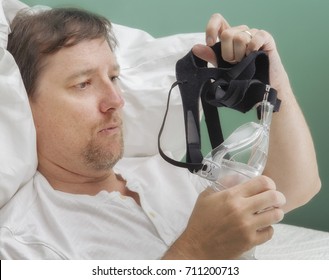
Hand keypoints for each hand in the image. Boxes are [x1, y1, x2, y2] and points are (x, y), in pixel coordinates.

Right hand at [163, 176, 285, 258]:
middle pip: (273, 197)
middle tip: (276, 199)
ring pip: (276, 215)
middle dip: (278, 197)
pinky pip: (270, 232)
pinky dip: (268, 228)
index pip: (261, 182)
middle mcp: (241, 210)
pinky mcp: (250, 241)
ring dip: (276, 212)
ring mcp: (247, 227)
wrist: (197, 246)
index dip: (269, 183)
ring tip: (271, 213)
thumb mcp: (206, 196)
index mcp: (231, 196)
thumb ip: (223, 184)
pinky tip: (261, 227)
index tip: (268, 186)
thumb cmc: (200, 220)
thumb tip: (239, 176)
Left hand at [192, 13, 288, 90]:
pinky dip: (253, 49)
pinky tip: (254, 56)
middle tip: (234, 63)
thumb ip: (210, 56)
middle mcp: (240, 32)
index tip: (210, 43)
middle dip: (228, 53)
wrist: (261, 86)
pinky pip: (256, 38)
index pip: (218, 20)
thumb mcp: (222, 66)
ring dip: (240, 55)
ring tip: (245, 62)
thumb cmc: (242, 75)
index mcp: (228, 36)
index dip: (212, 29)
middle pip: (227, 34)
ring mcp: (253, 34)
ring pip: (240, 38)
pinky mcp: (266, 38)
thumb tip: (195, 48)